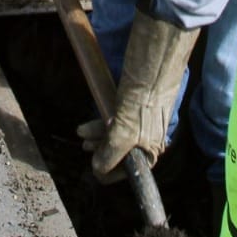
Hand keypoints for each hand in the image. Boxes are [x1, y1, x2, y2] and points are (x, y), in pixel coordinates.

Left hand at [89, 8, 199, 182]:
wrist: (154, 64)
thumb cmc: (143, 99)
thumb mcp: (125, 131)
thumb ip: (111, 153)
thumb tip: (99, 169)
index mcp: (151, 150)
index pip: (130, 172)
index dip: (110, 170)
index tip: (94, 167)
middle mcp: (148, 139)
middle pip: (120, 152)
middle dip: (100, 150)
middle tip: (84, 146)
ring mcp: (141, 122)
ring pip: (115, 135)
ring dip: (97, 135)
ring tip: (81, 132)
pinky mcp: (135, 107)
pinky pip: (116, 121)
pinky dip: (102, 123)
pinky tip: (90, 123)